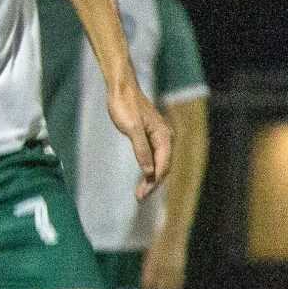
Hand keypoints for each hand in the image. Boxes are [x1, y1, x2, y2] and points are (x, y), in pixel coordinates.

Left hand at [107, 81, 170, 199]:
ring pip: (159, 163)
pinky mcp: (150, 136)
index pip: (163, 165)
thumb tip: (149, 172)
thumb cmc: (125, 106)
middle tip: (139, 198)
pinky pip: (153, 157)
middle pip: (163, 167)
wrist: (121, 89)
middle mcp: (166, 137)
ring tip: (140, 193)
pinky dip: (148, 169)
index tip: (142, 195)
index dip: (154, 182)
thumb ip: (141, 150)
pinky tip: (143, 177)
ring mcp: (159, 137)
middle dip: (153, 184)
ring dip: (151, 179)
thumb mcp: (132, 129)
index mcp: (164, 136)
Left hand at [140, 231, 187, 288]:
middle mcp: (162, 266)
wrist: (173, 230)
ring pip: (170, 286)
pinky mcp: (181, 265)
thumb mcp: (151, 252)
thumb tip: (149, 277)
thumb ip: (150, 264)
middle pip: (160, 287)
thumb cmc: (159, 239)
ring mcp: (172, 266)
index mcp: (152, 263)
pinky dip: (177, 287)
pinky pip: (179, 279)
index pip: (149, 282)